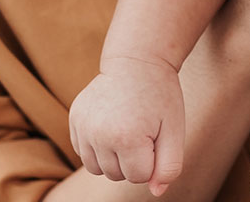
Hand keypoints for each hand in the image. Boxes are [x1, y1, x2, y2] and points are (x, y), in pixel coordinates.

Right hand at [70, 57, 186, 194]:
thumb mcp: (175, 131)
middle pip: (117, 175)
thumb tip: (156, 192)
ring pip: (97, 168)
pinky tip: (110, 126)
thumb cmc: (160, 96)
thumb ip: (169, 166)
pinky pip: (84, 152)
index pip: (139, 177)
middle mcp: (99, 134)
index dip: (152, 159)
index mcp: (127, 138)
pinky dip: (97, 148)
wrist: (136, 61)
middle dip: (132, 161)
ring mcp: (83, 126)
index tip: (155, 135)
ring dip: (113, 158)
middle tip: (142, 129)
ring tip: (126, 131)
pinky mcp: (74, 119)